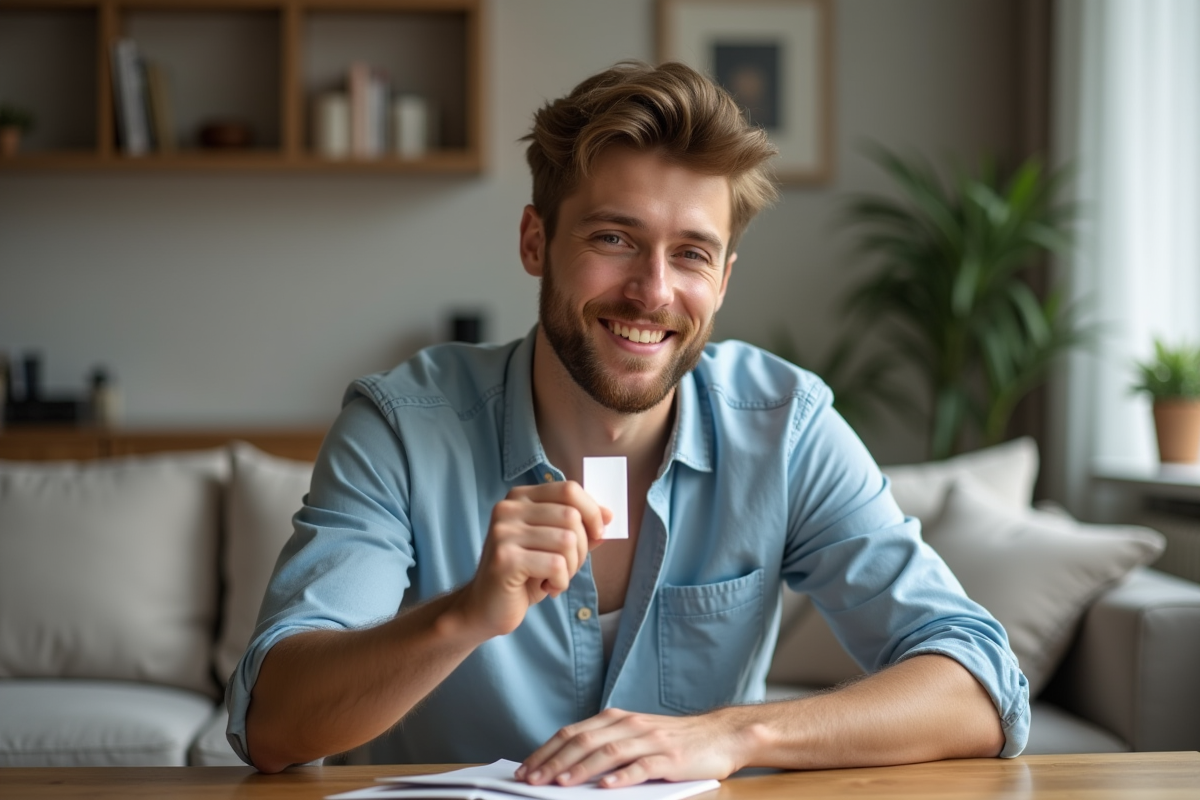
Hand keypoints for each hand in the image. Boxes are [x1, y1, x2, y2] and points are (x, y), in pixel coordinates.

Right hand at [457, 481, 609, 638]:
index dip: (592, 511)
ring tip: (555, 578)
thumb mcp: (554, 547)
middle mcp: (508, 509)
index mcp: (520, 498)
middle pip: (571, 516)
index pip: (568, 490)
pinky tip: (547, 588)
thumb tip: (609, 515)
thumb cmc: (524, 576)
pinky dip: (561, 582)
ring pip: (567, 541)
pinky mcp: (506, 559)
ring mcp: (504, 532)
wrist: (485, 608)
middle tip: (567, 568)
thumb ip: (579, 529)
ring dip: (571, 568)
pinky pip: (556, 565)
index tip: (598, 534)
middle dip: (581, 548)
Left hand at [516, 707, 750, 787]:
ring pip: (607, 752)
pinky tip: (606, 787)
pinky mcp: (670, 757)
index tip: (525, 770)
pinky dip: (622, 776)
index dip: (546, 751)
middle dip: (553, 762)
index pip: (573, 733)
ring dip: (580, 769)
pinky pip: (642, 766)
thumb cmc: (674, 741)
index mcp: (617, 719)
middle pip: (583, 741)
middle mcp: (629, 725)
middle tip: (531, 781)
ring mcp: (650, 740)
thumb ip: (606, 747)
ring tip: (559, 785)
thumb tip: (566, 768)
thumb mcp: (636, 738)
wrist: (721, 735)